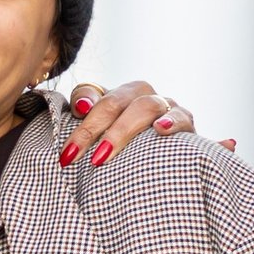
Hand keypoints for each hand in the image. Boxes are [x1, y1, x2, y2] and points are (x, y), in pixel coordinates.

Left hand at [61, 81, 196, 167]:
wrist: (164, 153)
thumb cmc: (126, 140)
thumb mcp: (102, 124)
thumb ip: (87, 104)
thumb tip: (82, 106)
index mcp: (121, 93)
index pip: (96, 101)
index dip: (81, 128)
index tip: (66, 157)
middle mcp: (143, 94)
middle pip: (115, 103)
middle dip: (94, 131)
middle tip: (82, 160)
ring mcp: (165, 105)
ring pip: (144, 106)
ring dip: (123, 129)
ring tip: (105, 153)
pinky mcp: (186, 121)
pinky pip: (182, 117)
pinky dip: (173, 122)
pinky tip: (161, 130)